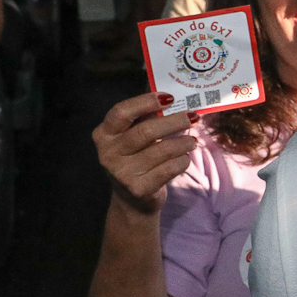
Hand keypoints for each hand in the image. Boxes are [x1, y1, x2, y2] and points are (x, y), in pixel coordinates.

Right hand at [92, 92, 196, 214]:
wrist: (132, 200)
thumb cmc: (136, 159)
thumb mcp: (132, 138)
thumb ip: (146, 118)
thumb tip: (172, 96)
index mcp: (104, 134)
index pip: (122, 112)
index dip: (146, 102)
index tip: (169, 97)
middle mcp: (108, 153)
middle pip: (146, 131)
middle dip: (174, 121)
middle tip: (193, 117)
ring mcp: (122, 173)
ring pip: (162, 150)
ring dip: (183, 142)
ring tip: (193, 140)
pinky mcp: (139, 189)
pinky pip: (169, 168)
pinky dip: (182, 160)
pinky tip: (184, 158)